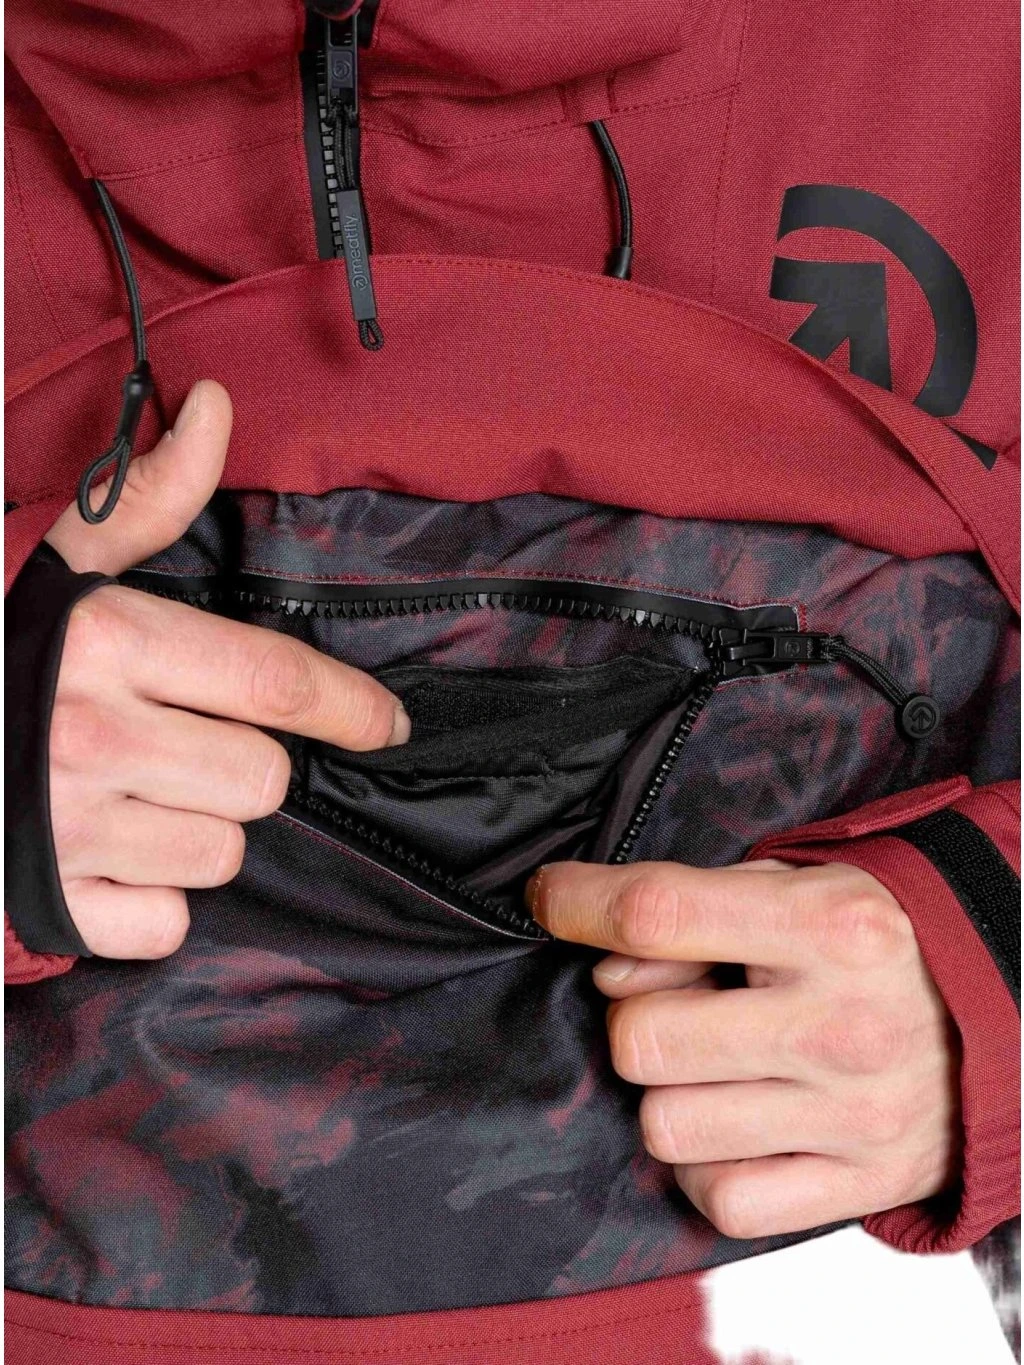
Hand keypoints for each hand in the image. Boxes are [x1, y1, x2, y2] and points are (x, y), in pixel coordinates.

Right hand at [43, 380, 408, 959]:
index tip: (389, 724)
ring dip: (200, 829)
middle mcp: (95, 736)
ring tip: (139, 795)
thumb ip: (151, 495)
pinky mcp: (50, 902)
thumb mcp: (62, 562)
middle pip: (265, 779)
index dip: (353, 708)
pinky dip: (152, 902)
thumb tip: (216, 409)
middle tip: (186, 744)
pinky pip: (165, 925)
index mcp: (111, 643)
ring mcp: (71, 829)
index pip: (277, 684)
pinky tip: (112, 857)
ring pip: (222, 854)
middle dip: (246, 764)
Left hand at [528, 858, 960, 1236]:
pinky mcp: (862, 1185)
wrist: (999, 1014)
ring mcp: (853, 1114)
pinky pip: (721, 1199)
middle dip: (634, 1017)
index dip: (578, 904)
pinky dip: (708, 1166)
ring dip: (670, 1093)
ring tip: (716, 1064)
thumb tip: (607, 965)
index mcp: (827, 928)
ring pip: (666, 1126)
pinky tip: (739, 1123)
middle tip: (678, 1003)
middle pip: (642, 1040)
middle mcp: (842, 1023)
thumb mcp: (798, 888)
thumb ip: (698, 910)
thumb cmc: (874, 943)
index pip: (659, 915)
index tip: (548, 898)